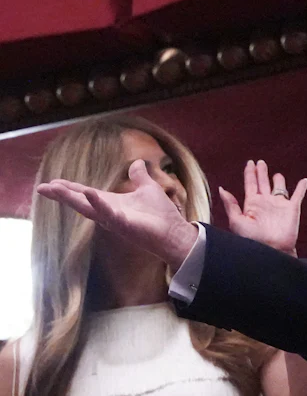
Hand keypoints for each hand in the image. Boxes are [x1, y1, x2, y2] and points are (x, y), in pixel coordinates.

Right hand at [36, 160, 197, 270]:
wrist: (175, 232)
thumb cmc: (161, 214)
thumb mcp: (148, 189)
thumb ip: (139, 177)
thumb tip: (137, 163)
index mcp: (112, 202)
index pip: (85, 194)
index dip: (69, 189)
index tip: (51, 183)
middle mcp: (109, 212)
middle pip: (80, 202)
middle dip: (61, 195)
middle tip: (42, 188)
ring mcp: (114, 220)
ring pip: (88, 208)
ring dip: (71, 199)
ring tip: (54, 189)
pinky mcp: (124, 225)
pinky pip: (109, 214)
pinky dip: (99, 204)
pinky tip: (89, 193)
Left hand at [219, 160, 306, 255]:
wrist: (272, 249)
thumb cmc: (252, 239)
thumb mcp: (236, 221)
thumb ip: (230, 205)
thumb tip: (222, 189)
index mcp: (252, 204)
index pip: (250, 184)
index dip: (250, 173)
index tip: (250, 163)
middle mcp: (266, 203)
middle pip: (263, 183)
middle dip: (261, 172)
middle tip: (260, 162)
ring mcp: (279, 205)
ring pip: (279, 188)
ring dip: (278, 180)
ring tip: (277, 174)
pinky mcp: (292, 209)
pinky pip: (298, 195)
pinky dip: (302, 187)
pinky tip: (304, 181)